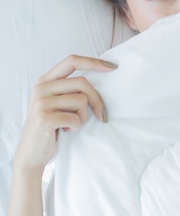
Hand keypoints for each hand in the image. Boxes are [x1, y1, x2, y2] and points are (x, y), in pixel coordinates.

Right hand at [14, 55, 116, 171]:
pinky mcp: (44, 118)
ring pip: (81, 100)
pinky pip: (75, 118)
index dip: (93, 62)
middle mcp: (41, 88)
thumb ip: (69, 90)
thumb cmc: (50, 128)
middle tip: (101, 115)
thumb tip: (100, 81)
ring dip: (83, 117)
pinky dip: (76, 127)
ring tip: (72, 124)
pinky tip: (65, 131)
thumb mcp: (56, 103)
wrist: (30, 154)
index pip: (72, 61)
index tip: (112, 67)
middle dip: (97, 100)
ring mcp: (41, 102)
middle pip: (82, 83)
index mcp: (45, 81)